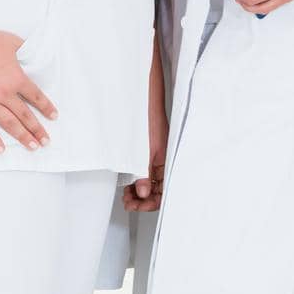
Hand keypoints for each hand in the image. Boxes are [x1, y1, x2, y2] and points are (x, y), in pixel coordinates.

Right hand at [0, 24, 56, 154]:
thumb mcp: (12, 42)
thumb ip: (26, 51)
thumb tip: (35, 55)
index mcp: (16, 78)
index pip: (36, 97)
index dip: (46, 108)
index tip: (53, 117)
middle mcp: (4, 93)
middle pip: (25, 115)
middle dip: (37, 129)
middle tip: (46, 141)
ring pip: (8, 123)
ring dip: (21, 136)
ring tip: (32, 146)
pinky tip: (0, 149)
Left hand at [124, 40, 168, 211]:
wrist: (138, 89)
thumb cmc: (143, 112)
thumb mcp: (141, 147)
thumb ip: (142, 171)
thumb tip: (142, 193)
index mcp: (167, 157)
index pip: (166, 190)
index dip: (152, 202)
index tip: (136, 204)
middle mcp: (164, 158)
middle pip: (160, 189)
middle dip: (144, 199)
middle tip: (128, 202)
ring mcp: (156, 154)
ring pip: (152, 182)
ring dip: (139, 191)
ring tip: (126, 194)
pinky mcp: (148, 149)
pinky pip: (146, 172)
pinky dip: (137, 180)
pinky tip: (127, 182)